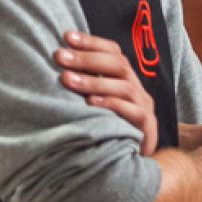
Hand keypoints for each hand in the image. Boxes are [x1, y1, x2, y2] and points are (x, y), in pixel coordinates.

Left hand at [55, 30, 156, 154]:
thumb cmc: (106, 129)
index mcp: (125, 79)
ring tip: (67, 79)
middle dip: (87, 58)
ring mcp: (144, 107)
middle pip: (118, 64)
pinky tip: (90, 103)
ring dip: (94, 81)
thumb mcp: (95, 104)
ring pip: (125, 86)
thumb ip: (84, 85)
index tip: (66, 36)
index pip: (114, 51)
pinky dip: (111, 105)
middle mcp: (137, 89)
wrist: (130, 164)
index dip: (91, 41)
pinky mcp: (147, 127)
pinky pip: (132, 111)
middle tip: (60, 56)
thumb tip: (55, 64)